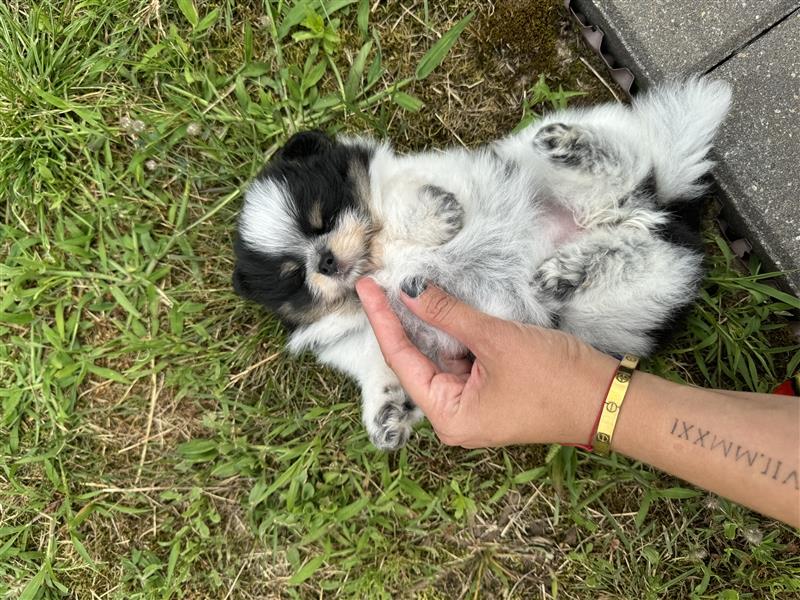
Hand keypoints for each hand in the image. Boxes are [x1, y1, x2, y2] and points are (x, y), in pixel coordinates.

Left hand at [355, 278, 618, 447]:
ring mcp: (472, 404)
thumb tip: (408, 291)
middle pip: (416, 361)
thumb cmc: (554, 378)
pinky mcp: (490, 390)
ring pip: (439, 357)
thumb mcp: (495, 340)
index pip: (402, 360)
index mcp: (448, 416)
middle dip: (400, 322)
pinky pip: (460, 358)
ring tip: (401, 288)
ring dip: (426, 324)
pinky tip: (438, 306)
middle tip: (376, 284)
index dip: (382, 321)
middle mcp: (454, 416)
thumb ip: (448, 314)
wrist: (609, 399)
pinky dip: (451, 332)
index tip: (365, 288)